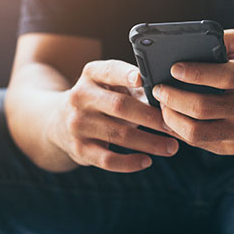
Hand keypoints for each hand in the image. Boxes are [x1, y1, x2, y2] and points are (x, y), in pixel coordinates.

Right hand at [47, 60, 178, 172]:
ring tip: (172, 146)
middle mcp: (80, 97)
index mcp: (91, 75)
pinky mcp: (79, 149)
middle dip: (150, 117)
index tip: (142, 79)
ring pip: (118, 134)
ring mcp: (77, 124)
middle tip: (175, 125)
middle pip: (119, 106)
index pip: (109, 71)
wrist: (59, 122)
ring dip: (149, 142)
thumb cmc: (101, 100)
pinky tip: (147, 160)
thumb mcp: (110, 86)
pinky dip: (129, 162)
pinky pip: (107, 160)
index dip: (125, 74)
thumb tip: (171, 98)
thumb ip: (135, 87)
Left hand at [152, 29, 233, 155]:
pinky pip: (198, 142)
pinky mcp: (233, 148)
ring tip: (162, 104)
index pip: (221, 77)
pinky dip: (179, 130)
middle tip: (157, 88)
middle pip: (202, 107)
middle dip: (172, 97)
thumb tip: (188, 40)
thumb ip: (222, 39)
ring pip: (196, 132)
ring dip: (171, 118)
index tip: (173, 68)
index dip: (193, 73)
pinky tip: (171, 117)